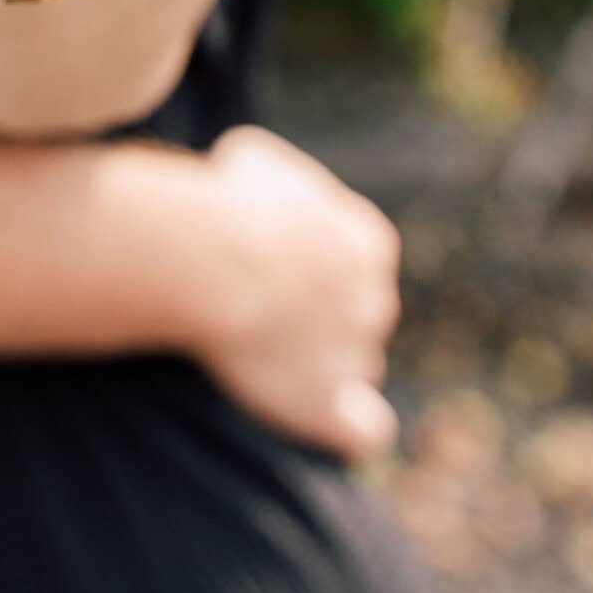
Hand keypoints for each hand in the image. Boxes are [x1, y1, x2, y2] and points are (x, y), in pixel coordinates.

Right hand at [192, 127, 400, 460]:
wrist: (218, 259)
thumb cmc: (227, 201)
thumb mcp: (252, 162)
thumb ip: (271, 189)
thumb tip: (258, 200)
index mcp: (366, 242)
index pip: (354, 260)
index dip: (310, 265)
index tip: (264, 262)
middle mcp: (374, 301)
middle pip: (356, 316)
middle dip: (314, 315)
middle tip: (252, 306)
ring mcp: (355, 356)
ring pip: (350, 367)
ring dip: (313, 363)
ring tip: (253, 352)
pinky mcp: (326, 405)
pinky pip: (361, 429)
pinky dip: (349, 426)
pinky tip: (330, 420)